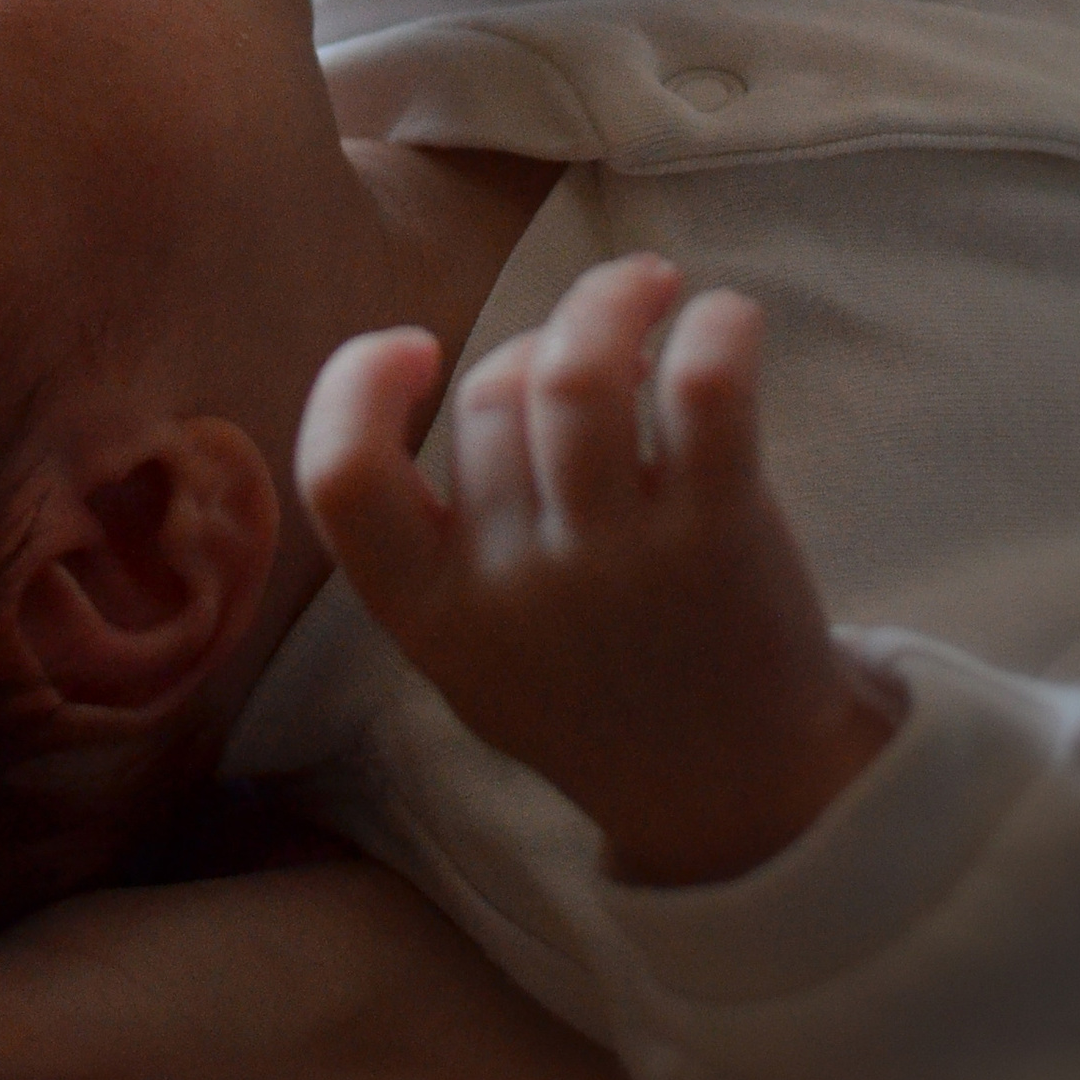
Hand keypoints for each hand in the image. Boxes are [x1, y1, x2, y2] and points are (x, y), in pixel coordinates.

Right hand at [297, 257, 902, 888]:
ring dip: (610, 297)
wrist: (736, 792)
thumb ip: (435, 534)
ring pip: (577, 370)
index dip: (358, 384)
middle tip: (592, 357)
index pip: (343, 477)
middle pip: (492, 393)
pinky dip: (714, 325)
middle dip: (537, 348)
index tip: (417, 348)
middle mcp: (514, 584)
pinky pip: (702, 387)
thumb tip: (434, 362)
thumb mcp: (470, 648)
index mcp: (432, 612)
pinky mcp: (719, 534)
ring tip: (650, 287)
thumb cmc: (592, 692)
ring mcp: (616, 560)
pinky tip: (722, 317)